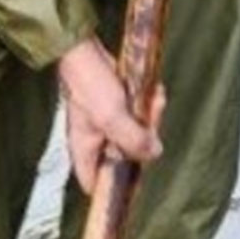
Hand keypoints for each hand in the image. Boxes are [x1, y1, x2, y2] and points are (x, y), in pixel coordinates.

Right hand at [58, 38, 162, 194]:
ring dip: (150, 117)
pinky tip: (154, 93)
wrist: (84, 51)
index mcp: (86, 151)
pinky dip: (148, 105)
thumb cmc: (89, 85)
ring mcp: (107, 126)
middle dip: (145, 139)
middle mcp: (96, 143)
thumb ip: (133, 140)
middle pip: (126, 159)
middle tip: (153, 118)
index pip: (95, 185)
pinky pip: (138, 116)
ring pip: (135, 136)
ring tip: (155, 98)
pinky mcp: (117, 109)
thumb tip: (155, 154)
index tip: (137, 176)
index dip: (114, 188)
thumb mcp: (112, 117)